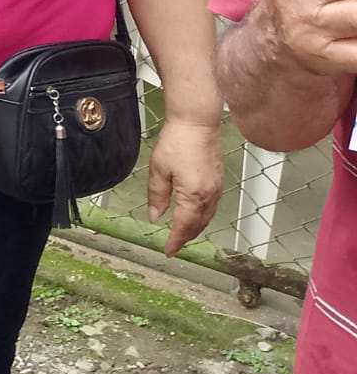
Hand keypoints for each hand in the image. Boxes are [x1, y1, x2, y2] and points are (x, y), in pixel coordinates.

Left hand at [145, 120, 222, 255]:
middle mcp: (209, 195)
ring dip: (195, 228)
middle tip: (174, 245)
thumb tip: (155, 216)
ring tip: (182, 234)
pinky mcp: (218, 180)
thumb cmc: (177, 142)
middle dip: (186, 237)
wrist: (197, 123)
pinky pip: (212, 206)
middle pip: (198, 225)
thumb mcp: (159, 170)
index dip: (176, 241)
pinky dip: (202, 216)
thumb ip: (157, 196)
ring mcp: (217, 188)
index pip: (184, 226)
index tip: (168, 251)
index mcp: (193, 195)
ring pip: (207, 217)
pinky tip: (194, 214)